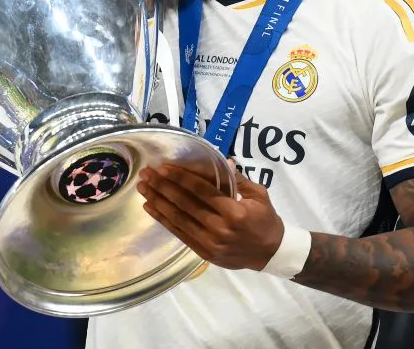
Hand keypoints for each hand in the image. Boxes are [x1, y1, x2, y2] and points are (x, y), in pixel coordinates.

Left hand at [137, 161, 284, 270]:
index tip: (163, 167)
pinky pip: (179, 234)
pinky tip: (151, 208)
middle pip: (185, 204)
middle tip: (146, 174)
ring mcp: (210, 243)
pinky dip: (163, 220)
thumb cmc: (265, 219)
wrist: (270, 253)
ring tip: (143, 188)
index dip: (181, 178)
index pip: (202, 191)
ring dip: (158, 202)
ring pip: (178, 219)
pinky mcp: (204, 253)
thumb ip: (238, 179)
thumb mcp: (258, 195)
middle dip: (163, 187)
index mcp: (235, 212)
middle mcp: (220, 228)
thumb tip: (223, 161)